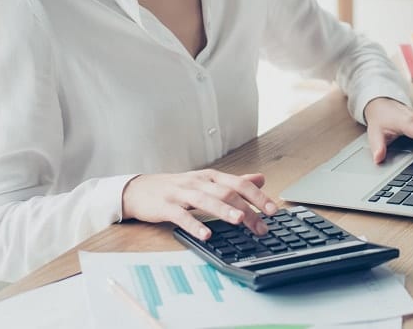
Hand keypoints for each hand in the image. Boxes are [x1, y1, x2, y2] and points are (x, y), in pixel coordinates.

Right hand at [122, 170, 278, 239]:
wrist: (139, 190)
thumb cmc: (176, 188)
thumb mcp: (206, 182)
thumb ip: (233, 182)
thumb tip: (261, 178)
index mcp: (210, 177)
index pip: (239, 184)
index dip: (258, 196)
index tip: (273, 210)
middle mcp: (198, 182)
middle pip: (226, 193)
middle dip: (247, 209)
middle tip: (262, 226)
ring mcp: (181, 193)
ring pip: (206, 200)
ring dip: (224, 211)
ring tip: (239, 221)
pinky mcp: (166, 206)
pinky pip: (181, 216)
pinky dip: (195, 225)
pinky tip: (206, 235)